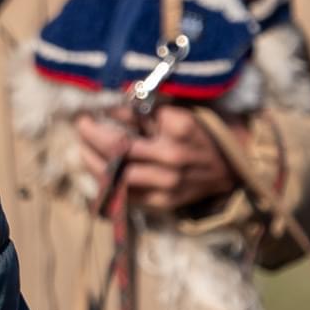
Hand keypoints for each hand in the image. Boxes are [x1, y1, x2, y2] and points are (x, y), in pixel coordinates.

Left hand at [76, 105, 243, 210]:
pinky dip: (107, 184)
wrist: (228, 168)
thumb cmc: (199, 134)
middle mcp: (172, 157)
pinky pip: (125, 197)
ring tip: (83, 148)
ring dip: (92, 161)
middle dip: (90, 135)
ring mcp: (167, 183)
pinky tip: (97, 171)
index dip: (108, 113)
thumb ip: (146, 110)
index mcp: (178, 128)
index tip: (92, 109)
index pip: (130, 117)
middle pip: (117, 148)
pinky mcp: (164, 202)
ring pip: (116, 176)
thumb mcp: (178, 112)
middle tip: (80, 124)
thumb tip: (111, 106)